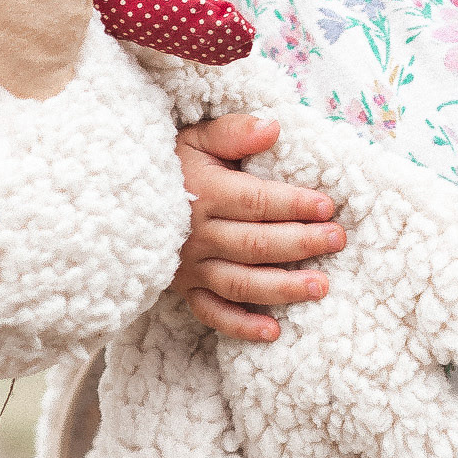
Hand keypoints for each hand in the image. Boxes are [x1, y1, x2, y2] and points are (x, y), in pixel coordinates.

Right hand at [171, 113, 347, 341]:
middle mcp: (197, 234)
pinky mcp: (184, 289)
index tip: (327, 206)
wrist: (120, 196)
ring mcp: (190, 266)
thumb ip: (234, 131)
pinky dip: (241, 325)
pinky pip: (212, 312)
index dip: (293, 204)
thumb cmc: (170, 162)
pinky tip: (273, 331)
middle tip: (337, 240)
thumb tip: (273, 127)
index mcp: (204, 192)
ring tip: (321, 287)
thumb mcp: (196, 136)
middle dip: (300, 243)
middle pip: (255, 243)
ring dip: (282, 287)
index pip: (256, 202)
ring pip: (240, 282)